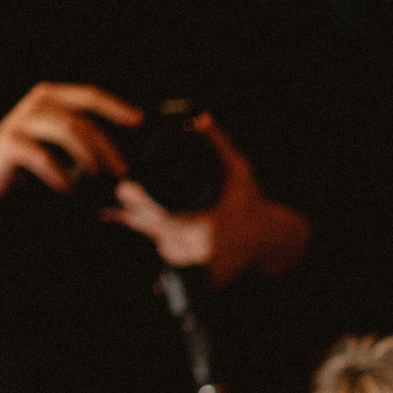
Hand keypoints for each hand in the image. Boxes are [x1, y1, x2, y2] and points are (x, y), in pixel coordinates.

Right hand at [0, 81, 140, 202]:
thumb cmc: (34, 159)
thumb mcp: (64, 146)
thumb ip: (90, 140)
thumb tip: (132, 152)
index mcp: (54, 98)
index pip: (91, 95)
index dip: (117, 106)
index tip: (142, 121)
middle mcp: (38, 104)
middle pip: (83, 118)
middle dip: (108, 145)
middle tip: (124, 170)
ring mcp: (22, 121)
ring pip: (67, 131)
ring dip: (89, 158)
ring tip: (99, 180)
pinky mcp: (8, 143)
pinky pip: (42, 155)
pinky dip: (61, 174)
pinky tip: (68, 190)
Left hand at [101, 114, 311, 287]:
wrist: (271, 238)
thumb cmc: (253, 203)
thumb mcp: (239, 170)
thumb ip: (219, 143)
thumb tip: (201, 118)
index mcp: (208, 227)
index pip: (165, 217)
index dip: (142, 204)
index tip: (124, 190)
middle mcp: (201, 249)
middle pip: (156, 232)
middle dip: (135, 214)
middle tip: (120, 197)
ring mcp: (199, 264)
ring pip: (161, 245)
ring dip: (147, 229)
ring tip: (124, 212)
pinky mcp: (199, 274)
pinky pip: (171, 257)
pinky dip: (161, 241)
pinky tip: (148, 230)